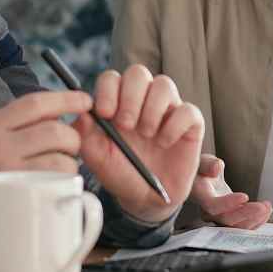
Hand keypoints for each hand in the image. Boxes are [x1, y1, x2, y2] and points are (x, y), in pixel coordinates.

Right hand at [0, 90, 92, 250]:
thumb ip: (14, 125)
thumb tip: (58, 117)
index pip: (36, 103)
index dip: (66, 99)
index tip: (84, 101)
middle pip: (55, 130)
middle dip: (73, 138)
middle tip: (70, 148)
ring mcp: (9, 169)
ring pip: (61, 157)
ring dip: (71, 163)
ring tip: (61, 170)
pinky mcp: (17, 194)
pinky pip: (56, 181)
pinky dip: (65, 181)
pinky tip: (56, 185)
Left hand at [74, 65, 203, 223]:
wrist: (146, 198)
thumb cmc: (120, 173)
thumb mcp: (97, 156)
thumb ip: (85, 133)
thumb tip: (81, 111)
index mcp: (117, 103)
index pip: (111, 78)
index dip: (108, 90)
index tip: (105, 113)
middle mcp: (143, 100)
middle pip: (138, 73)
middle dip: (130, 97)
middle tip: (126, 125)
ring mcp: (167, 109)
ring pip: (164, 84)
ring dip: (152, 110)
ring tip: (146, 135)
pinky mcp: (190, 123)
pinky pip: (188, 110)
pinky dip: (174, 126)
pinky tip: (164, 143)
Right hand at [190, 154, 272, 228]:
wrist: (201, 180)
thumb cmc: (202, 171)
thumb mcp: (203, 161)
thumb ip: (208, 164)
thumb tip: (216, 168)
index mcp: (201, 195)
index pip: (213, 206)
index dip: (229, 204)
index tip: (245, 196)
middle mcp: (208, 211)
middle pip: (227, 219)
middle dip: (247, 214)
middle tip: (263, 206)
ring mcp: (219, 217)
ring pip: (236, 226)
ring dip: (255, 219)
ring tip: (268, 207)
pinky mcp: (230, 219)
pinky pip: (242, 225)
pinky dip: (256, 221)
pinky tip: (266, 212)